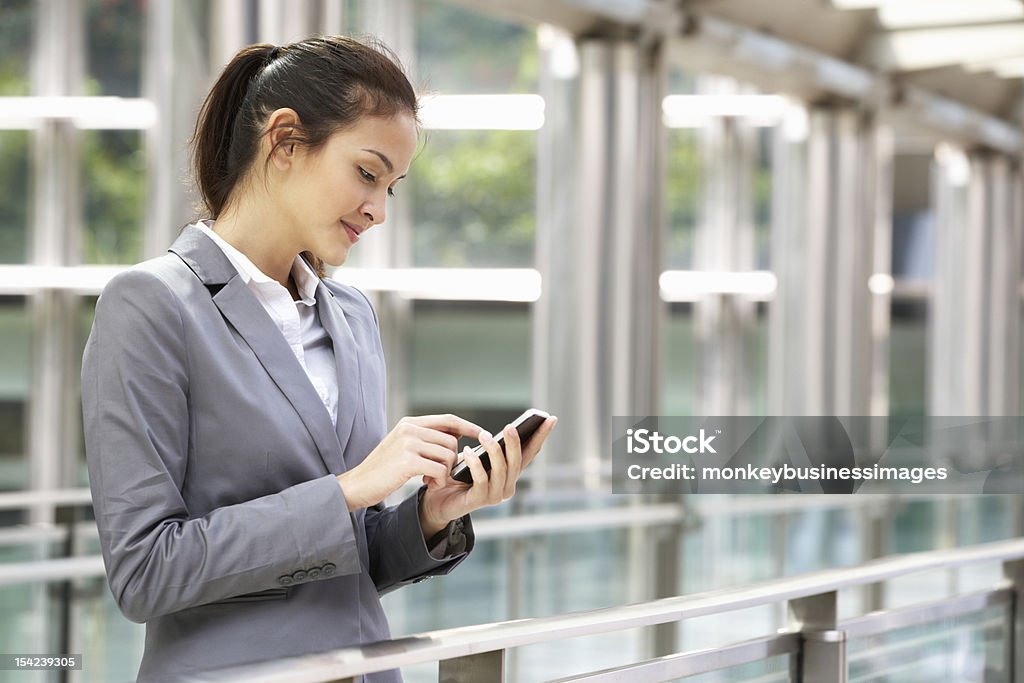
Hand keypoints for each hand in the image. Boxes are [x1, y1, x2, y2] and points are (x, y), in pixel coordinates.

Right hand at [336, 414, 481, 510]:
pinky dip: (439, 480)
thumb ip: (425, 439)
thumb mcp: (402, 446)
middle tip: (439, 474)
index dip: (468, 426)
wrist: (357, 485)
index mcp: (410, 423)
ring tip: (432, 480)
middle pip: (451, 441)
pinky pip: (440, 470)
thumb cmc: (382, 469)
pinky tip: (428, 484)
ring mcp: (408, 444)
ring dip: (445, 472)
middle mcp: (410, 429)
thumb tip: (456, 436)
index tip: (483, 434)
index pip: (448, 419)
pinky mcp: (407, 462)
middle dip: (452, 460)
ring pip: (448, 455)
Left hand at [418, 416, 557, 535]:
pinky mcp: (479, 500)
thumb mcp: (478, 457)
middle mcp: (507, 486)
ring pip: (501, 470)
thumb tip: (505, 430)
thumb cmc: (458, 476)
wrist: (438, 500)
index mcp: (510, 473)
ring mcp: (496, 495)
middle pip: (517, 461)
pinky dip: (475, 463)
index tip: (550, 419)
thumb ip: (491, 448)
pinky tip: (468, 451)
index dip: (541, 436)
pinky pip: (482, 479)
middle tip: (510, 426)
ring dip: (493, 450)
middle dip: (515, 443)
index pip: (530, 452)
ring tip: (483, 435)